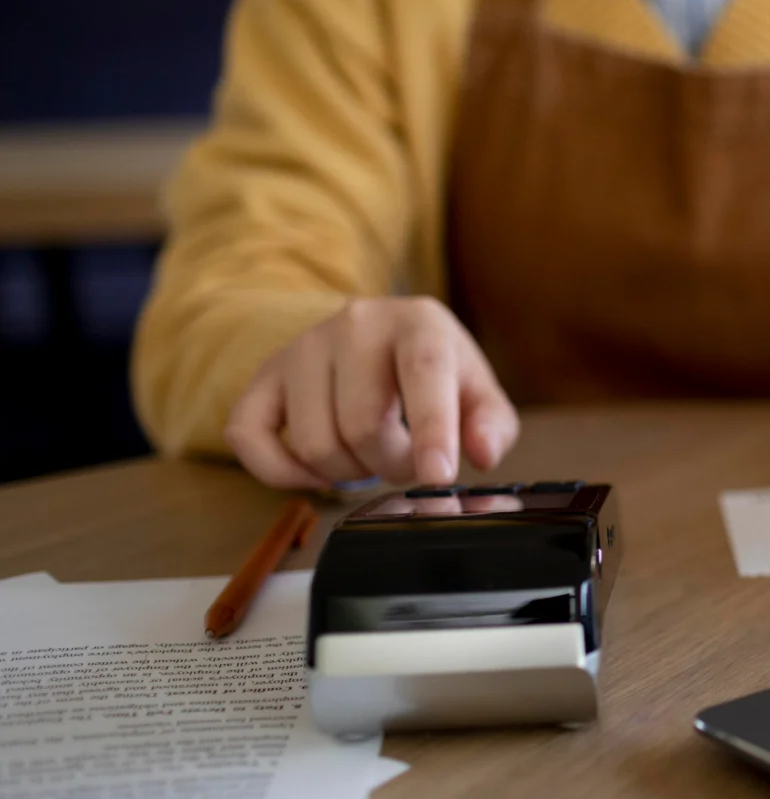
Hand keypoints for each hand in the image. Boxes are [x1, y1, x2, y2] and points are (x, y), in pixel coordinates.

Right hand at [225, 297, 518, 488]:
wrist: (376, 338)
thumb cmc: (432, 372)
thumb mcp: (477, 391)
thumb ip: (491, 424)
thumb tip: (481, 454)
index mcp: (418, 323)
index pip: (423, 374)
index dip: (432, 429)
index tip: (438, 475)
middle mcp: (355, 325)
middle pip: (363, 424)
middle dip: (392, 465)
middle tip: (407, 461)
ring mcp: (302, 348)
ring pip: (315, 442)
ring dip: (348, 473)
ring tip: (370, 456)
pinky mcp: (263, 376)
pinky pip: (249, 437)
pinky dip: (282, 473)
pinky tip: (318, 473)